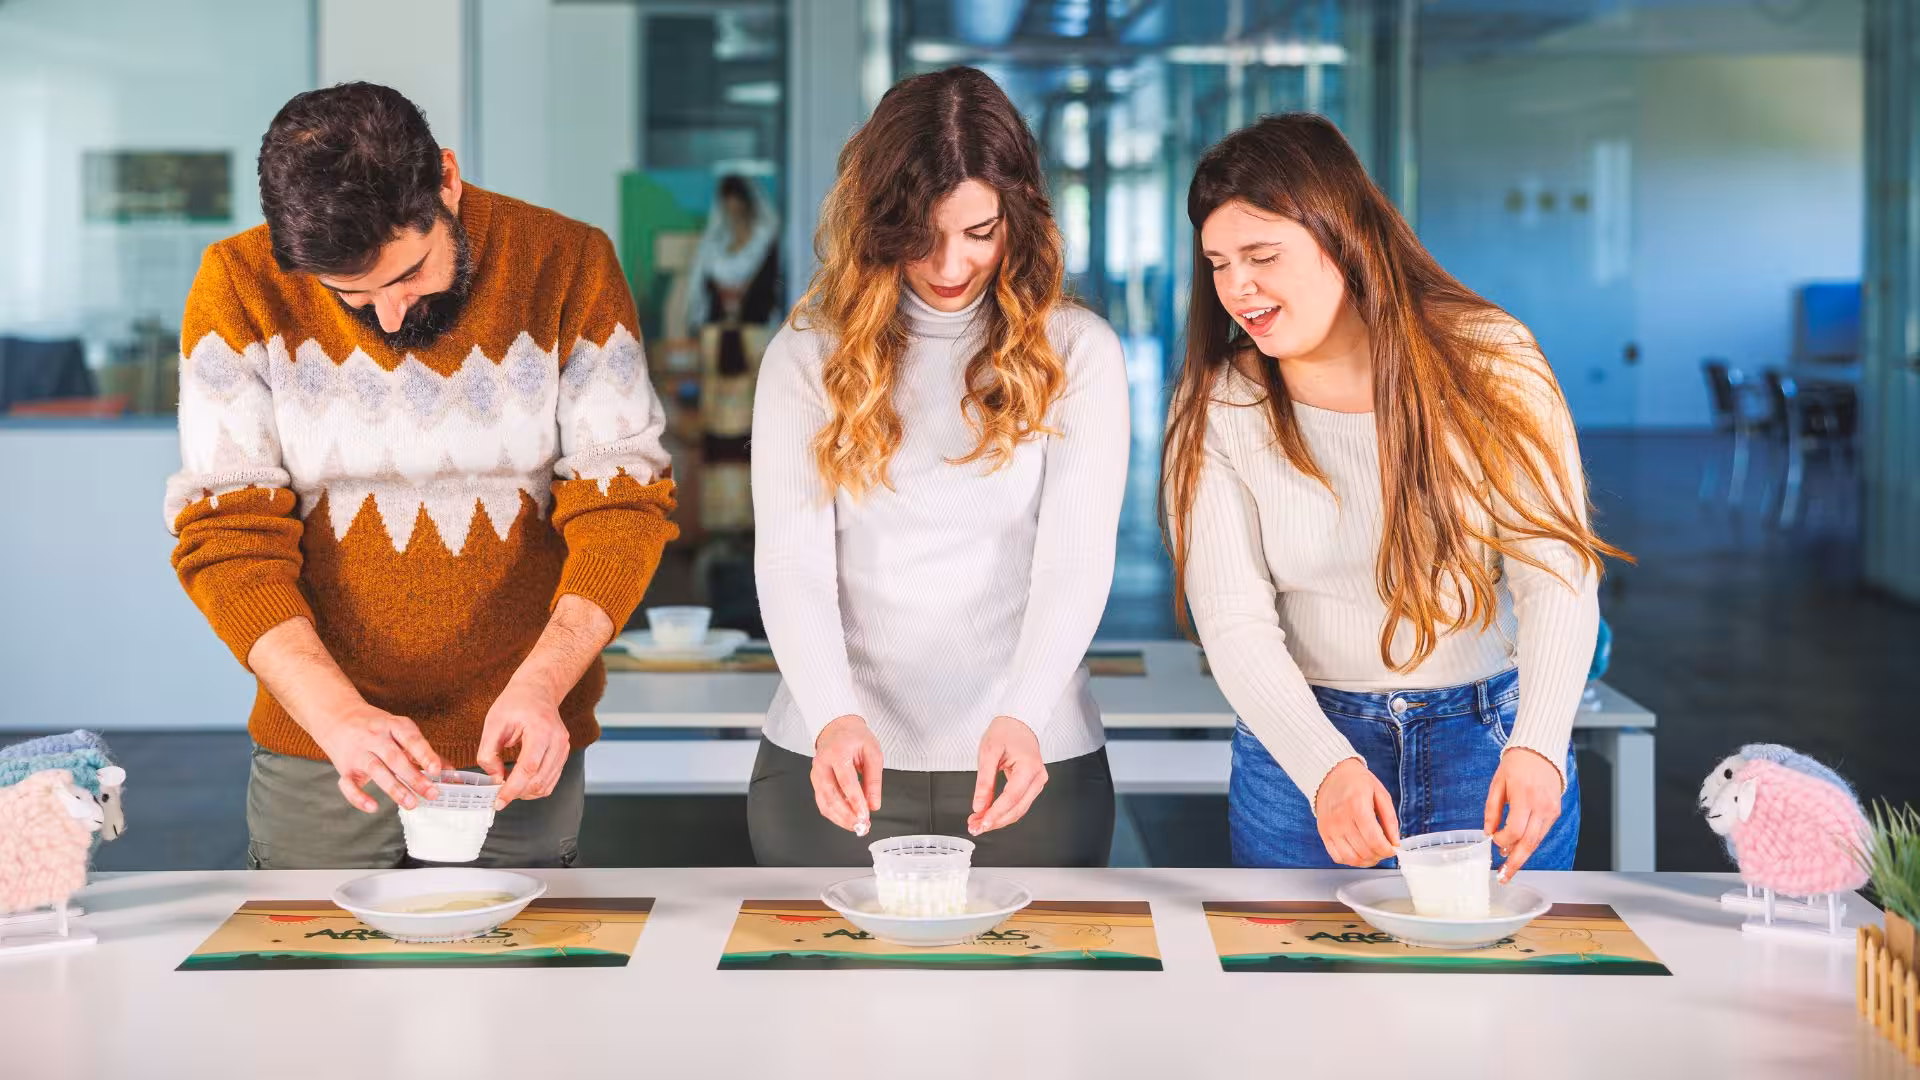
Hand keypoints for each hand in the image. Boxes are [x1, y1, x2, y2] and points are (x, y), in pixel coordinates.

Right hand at [308, 702, 442, 813]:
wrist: (337, 717)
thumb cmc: (377, 727)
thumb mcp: (400, 730)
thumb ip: (424, 751)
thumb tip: (451, 773)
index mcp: (393, 725)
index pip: (410, 739)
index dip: (424, 754)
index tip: (437, 770)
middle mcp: (375, 737)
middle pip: (395, 758)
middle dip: (414, 777)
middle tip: (431, 793)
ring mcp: (358, 753)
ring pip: (376, 770)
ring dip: (394, 788)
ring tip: (412, 804)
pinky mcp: (344, 768)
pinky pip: (348, 784)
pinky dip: (359, 797)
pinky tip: (374, 807)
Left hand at [477, 678, 571, 808]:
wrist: (538, 690)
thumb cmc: (516, 702)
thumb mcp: (493, 723)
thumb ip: (489, 753)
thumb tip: (495, 778)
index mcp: (541, 730)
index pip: (528, 768)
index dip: (513, 789)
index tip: (499, 801)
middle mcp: (558, 740)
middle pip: (540, 780)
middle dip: (518, 794)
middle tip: (499, 796)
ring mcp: (564, 748)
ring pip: (547, 784)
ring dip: (527, 792)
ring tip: (509, 788)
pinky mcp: (563, 754)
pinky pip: (552, 779)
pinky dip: (536, 787)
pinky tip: (521, 783)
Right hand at [812, 715, 882, 833]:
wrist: (837, 728)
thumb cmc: (855, 738)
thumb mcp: (872, 752)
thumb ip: (874, 780)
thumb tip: (873, 804)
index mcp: (837, 752)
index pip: (845, 781)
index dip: (855, 801)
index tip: (865, 815)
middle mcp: (822, 764)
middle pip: (831, 795)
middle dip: (847, 814)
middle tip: (862, 825)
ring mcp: (816, 774)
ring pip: (824, 802)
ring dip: (840, 818)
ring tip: (857, 826)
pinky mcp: (816, 782)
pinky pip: (822, 802)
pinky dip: (834, 814)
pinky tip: (847, 819)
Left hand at [968, 716, 1047, 835]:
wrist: (1018, 722)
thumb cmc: (1006, 731)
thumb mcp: (989, 752)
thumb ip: (984, 781)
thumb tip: (979, 805)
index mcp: (1029, 767)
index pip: (1011, 797)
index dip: (996, 813)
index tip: (981, 822)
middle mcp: (1038, 777)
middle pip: (1017, 808)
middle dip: (996, 821)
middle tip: (976, 827)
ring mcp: (1037, 782)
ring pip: (1018, 810)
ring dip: (999, 819)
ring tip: (978, 823)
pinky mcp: (1032, 785)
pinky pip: (1018, 803)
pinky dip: (1003, 811)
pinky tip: (989, 815)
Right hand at [1313, 758, 1399, 866]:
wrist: (1330, 774)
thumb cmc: (1356, 781)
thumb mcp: (1380, 793)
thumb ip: (1390, 819)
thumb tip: (1396, 841)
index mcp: (1357, 806)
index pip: (1374, 840)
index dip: (1387, 850)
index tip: (1393, 849)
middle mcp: (1341, 819)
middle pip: (1364, 851)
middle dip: (1380, 855)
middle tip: (1385, 849)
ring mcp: (1330, 828)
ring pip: (1351, 858)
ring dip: (1366, 861)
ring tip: (1374, 853)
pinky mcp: (1323, 833)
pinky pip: (1337, 856)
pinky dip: (1351, 860)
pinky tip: (1359, 853)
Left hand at [1484, 747, 1562, 880]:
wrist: (1540, 751)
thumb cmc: (1516, 765)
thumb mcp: (1497, 784)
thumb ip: (1492, 810)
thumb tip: (1488, 833)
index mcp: (1525, 798)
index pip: (1515, 831)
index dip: (1503, 841)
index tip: (1493, 843)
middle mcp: (1542, 807)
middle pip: (1529, 843)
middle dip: (1515, 863)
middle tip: (1504, 878)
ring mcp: (1551, 810)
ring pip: (1537, 841)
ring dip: (1523, 856)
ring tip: (1509, 868)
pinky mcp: (1555, 811)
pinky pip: (1542, 832)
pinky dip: (1530, 842)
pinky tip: (1519, 849)